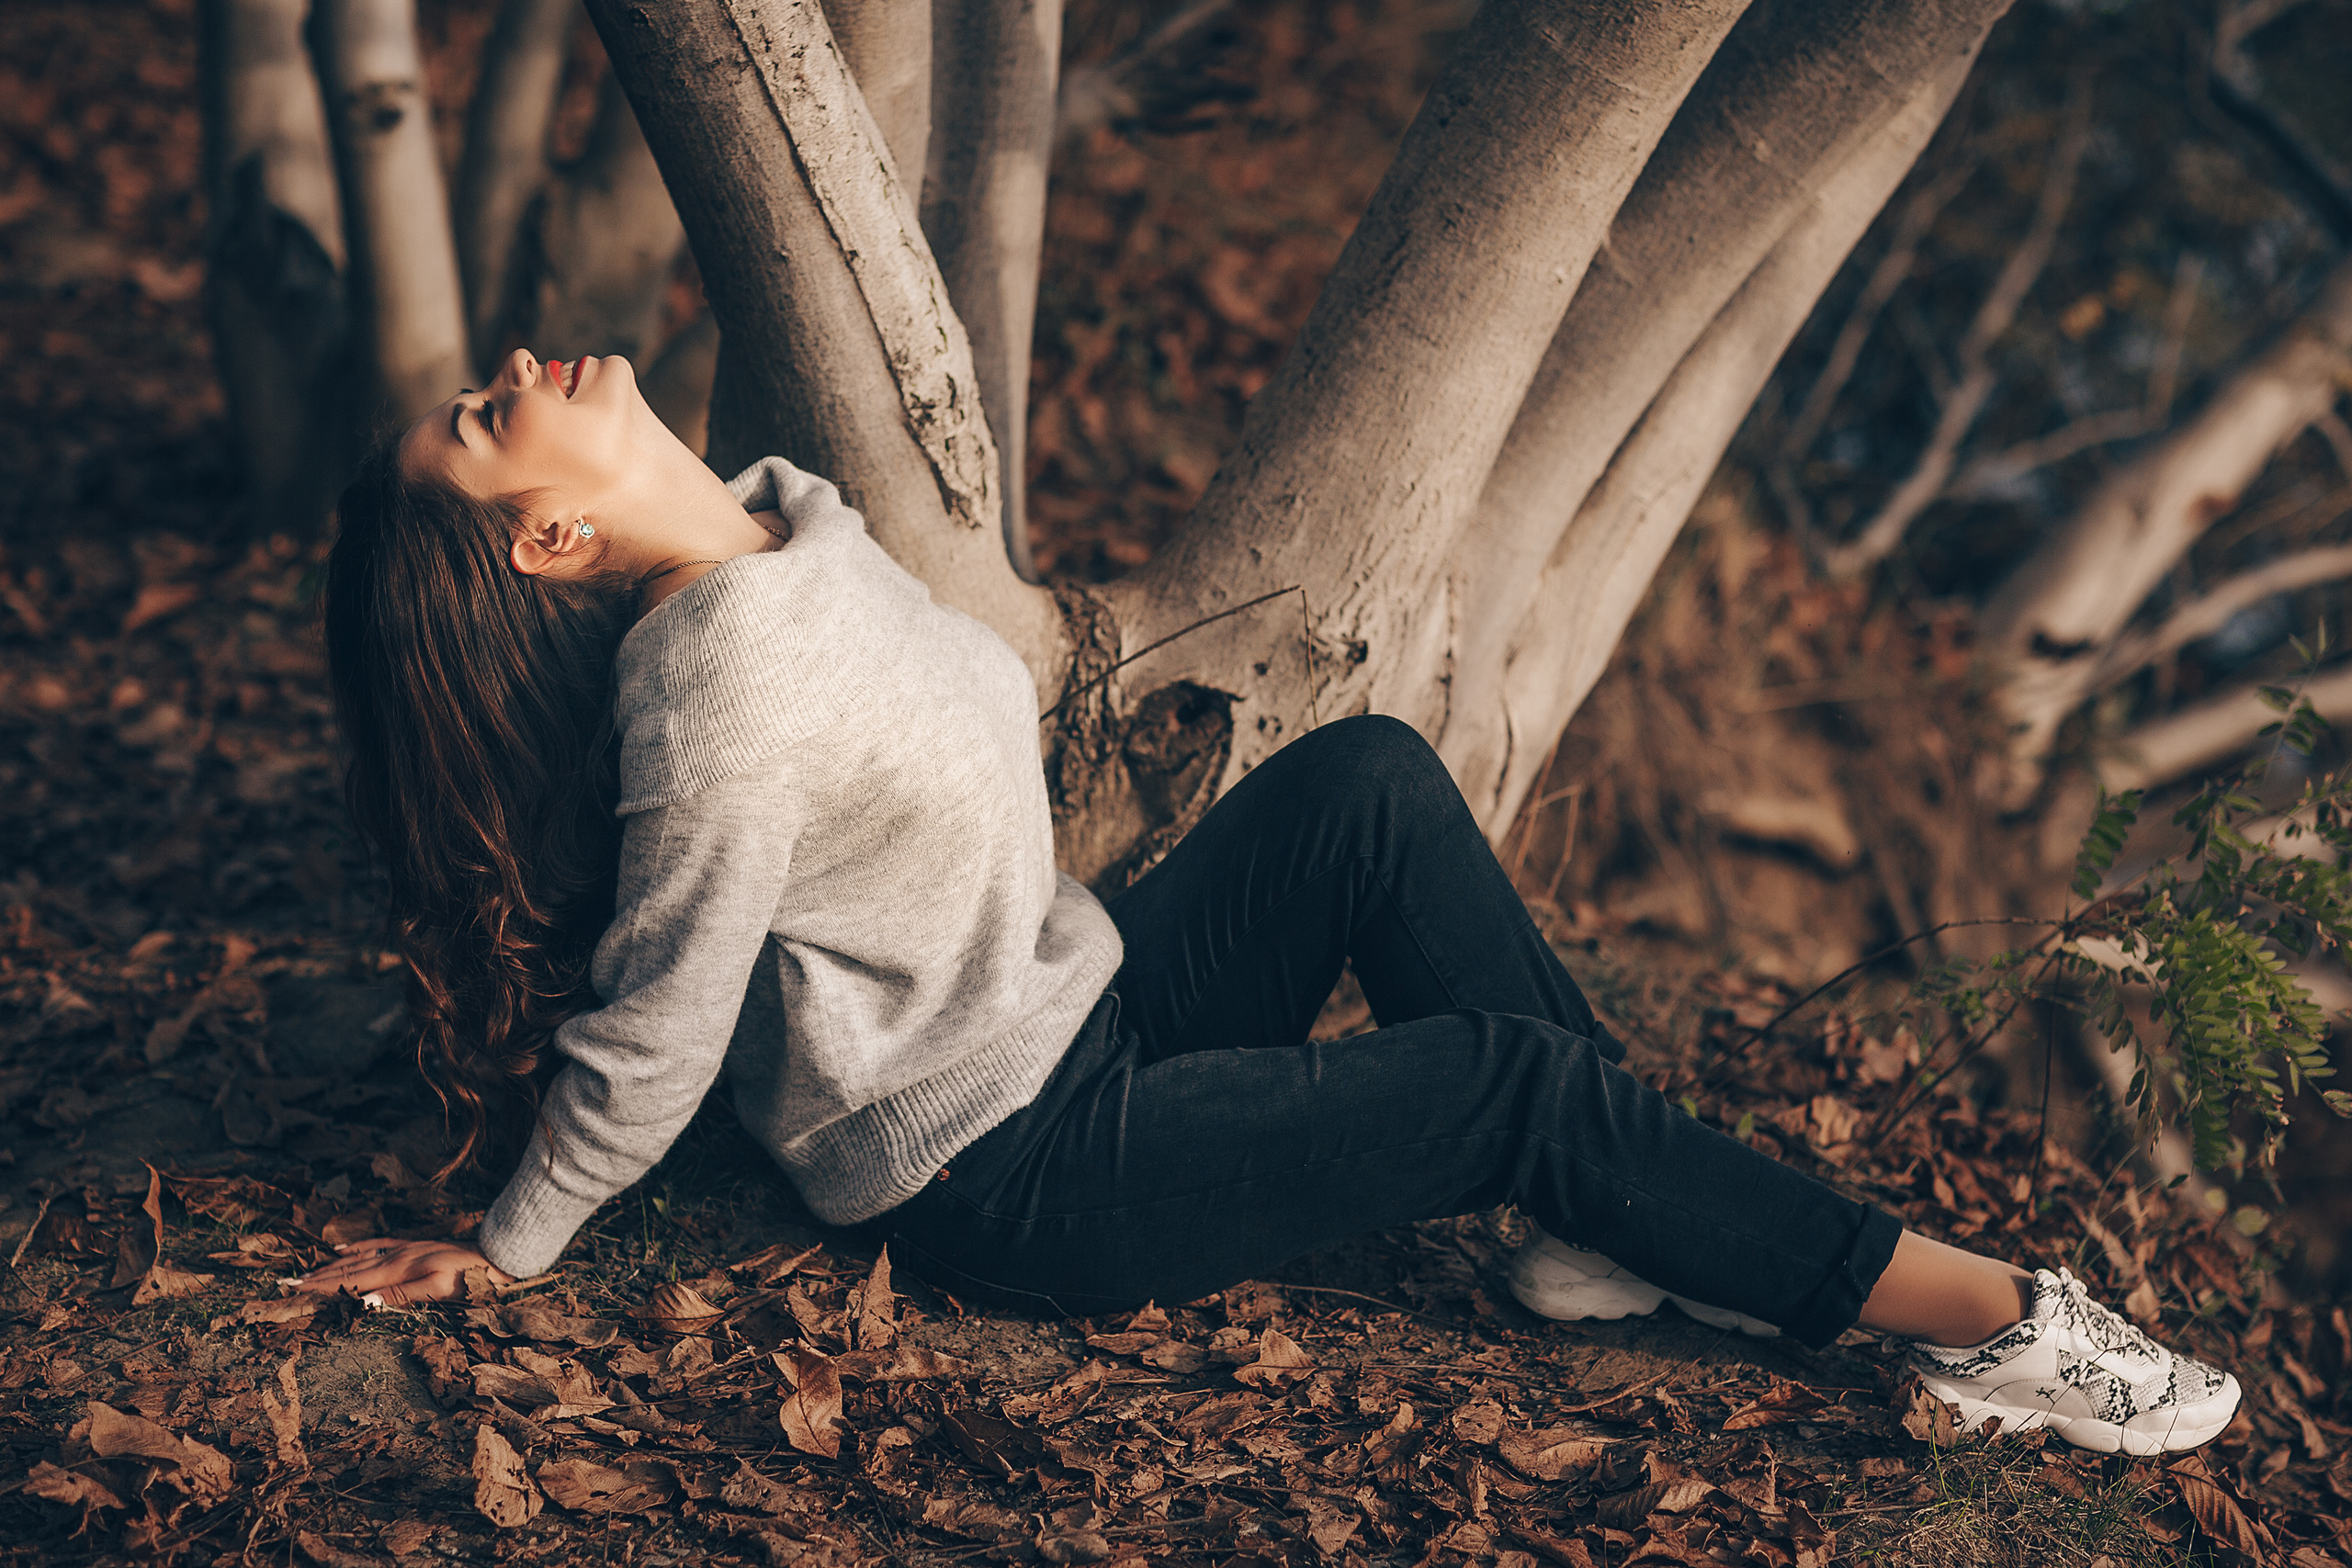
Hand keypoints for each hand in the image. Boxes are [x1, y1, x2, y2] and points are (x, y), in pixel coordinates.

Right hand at [292, 1238, 512, 1307]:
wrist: (492, 1256)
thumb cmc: (468, 1279)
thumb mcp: (436, 1292)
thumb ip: (398, 1296)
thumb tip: (362, 1302)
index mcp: (397, 1270)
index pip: (351, 1282)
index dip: (323, 1287)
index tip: (296, 1290)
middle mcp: (394, 1257)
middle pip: (349, 1269)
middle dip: (318, 1277)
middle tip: (289, 1283)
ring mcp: (402, 1249)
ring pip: (358, 1258)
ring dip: (331, 1265)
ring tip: (308, 1271)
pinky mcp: (411, 1246)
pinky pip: (376, 1244)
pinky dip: (355, 1248)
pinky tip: (341, 1249)